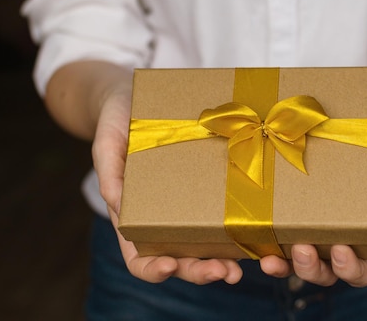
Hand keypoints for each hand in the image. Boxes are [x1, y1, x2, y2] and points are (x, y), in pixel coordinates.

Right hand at [92, 82, 242, 284]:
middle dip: (203, 271)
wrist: (139, 95)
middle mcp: (164, 216)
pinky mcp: (212, 184)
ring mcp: (190, 203)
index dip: (154, 269)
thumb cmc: (116, 120)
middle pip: (182, 259)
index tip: (171, 265)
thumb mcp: (107, 143)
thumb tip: (116, 204)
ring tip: (247, 262)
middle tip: (227, 272)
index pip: (139, 258)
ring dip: (227, 259)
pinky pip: (226, 210)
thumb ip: (109, 174)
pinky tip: (259, 227)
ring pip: (208, 244)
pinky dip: (242, 226)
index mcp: (134, 216)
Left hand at [260, 101, 366, 286]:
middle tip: (303, 249)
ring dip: (284, 264)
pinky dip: (266, 239)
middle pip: (327, 271)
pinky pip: (279, 227)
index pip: (365, 267)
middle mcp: (344, 230)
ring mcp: (316, 217)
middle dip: (312, 269)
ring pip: (298, 258)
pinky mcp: (295, 200)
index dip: (352, 269)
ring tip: (271, 257)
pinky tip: (254, 234)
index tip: (342, 249)